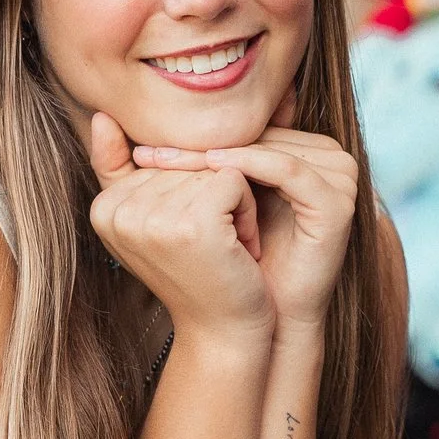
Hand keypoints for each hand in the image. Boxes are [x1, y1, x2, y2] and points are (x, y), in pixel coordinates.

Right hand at [87, 113, 272, 341]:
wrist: (224, 332)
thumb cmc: (197, 272)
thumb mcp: (154, 219)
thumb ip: (123, 168)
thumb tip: (103, 116)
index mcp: (102, 208)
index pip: (160, 159)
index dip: (188, 193)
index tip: (187, 238)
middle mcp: (117, 212)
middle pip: (186, 161)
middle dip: (212, 196)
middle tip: (210, 246)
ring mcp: (153, 217)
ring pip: (213, 168)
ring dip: (232, 205)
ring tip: (222, 248)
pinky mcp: (194, 222)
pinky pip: (234, 179)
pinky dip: (247, 212)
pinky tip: (237, 248)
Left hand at [130, 127, 358, 332]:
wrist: (250, 323)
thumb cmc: (214, 266)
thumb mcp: (172, 209)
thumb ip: (138, 167)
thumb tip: (100, 116)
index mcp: (286, 148)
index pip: (233, 128)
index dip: (186, 141)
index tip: (138, 155)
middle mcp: (318, 153)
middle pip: (247, 133)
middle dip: (195, 154)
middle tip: (151, 165)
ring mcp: (335, 173)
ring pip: (262, 146)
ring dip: (216, 163)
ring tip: (174, 176)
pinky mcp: (338, 199)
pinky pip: (286, 168)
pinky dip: (247, 167)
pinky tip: (213, 176)